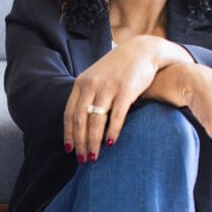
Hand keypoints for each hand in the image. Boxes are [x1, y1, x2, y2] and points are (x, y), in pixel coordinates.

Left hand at [63, 36, 188, 161]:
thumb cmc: (119, 68)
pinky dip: (112, 132)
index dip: (69, 134)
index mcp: (81, 83)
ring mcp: (108, 87)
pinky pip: (116, 116)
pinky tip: (111, 144)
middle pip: (80, 120)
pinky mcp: (125, 90)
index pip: (70, 113)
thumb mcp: (97, 77)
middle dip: (80, 143)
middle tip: (82, 160)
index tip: (69, 149)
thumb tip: (79, 120)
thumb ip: (87, 94)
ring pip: (95, 121)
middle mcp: (91, 85)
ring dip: (93, 142)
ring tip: (94, 157)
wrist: (142, 50)